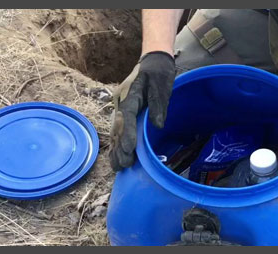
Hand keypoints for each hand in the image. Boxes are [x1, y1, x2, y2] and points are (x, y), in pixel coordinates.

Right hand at [109, 51, 175, 169]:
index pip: (127, 116)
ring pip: (115, 131)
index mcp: (129, 94)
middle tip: (125, 165)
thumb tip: (157, 125)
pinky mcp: (122, 111)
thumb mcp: (162, 85)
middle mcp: (120, 101)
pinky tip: (116, 157)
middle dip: (120, 147)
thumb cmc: (158, 73)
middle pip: (118, 127)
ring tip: (118, 168)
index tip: (129, 149)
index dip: (128, 133)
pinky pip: (117, 129)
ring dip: (116, 149)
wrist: (152, 61)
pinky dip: (116, 144)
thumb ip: (158, 105)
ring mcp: (119, 106)